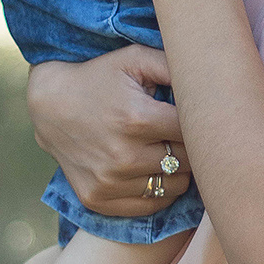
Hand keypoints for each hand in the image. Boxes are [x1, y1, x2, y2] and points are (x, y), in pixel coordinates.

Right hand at [27, 44, 190, 216]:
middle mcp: (123, 155)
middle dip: (193, 146)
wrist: (50, 104)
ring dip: (179, 170)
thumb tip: (213, 78)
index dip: (201, 122)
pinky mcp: (98, 200)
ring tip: (169, 149)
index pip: (195, 132)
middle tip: (184, 131)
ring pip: (174, 187)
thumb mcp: (135, 58)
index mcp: (137, 118)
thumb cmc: (100, 77)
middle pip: (188, 161)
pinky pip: (150, 205)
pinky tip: (153, 169)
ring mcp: (109, 182)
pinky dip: (158, 190)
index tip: (197, 114)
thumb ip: (175, 64)